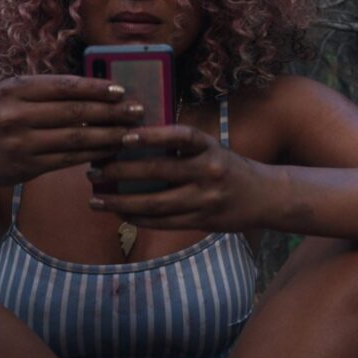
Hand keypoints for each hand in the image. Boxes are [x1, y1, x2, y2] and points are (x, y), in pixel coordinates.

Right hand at [0, 75, 143, 188]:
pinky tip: (111, 150)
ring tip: (131, 133)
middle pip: (74, 112)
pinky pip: (68, 159)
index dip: (95, 88)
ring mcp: (22, 143)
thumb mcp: (9, 93)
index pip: (63, 87)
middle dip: (110, 112)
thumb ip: (44, 89)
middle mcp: (15, 115)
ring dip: (108, 136)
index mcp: (13, 90)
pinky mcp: (28, 167)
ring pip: (75, 138)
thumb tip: (93, 86)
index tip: (120, 90)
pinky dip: (93, 154)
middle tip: (137, 111)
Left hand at [86, 125, 267, 231]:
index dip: (152, 136)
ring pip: (156, 203)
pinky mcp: (202, 221)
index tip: (124, 136)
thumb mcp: (211, 149)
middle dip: (120, 172)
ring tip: (96, 200)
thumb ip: (180, 148)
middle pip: (158, 173)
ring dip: (121, 203)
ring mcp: (205, 199)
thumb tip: (133, 142)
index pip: (179, 137)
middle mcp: (208, 172)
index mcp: (209, 148)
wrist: (265, 197)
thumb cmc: (229, 167)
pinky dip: (139, 218)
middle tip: (92, 171)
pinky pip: (164, 222)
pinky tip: (120, 214)